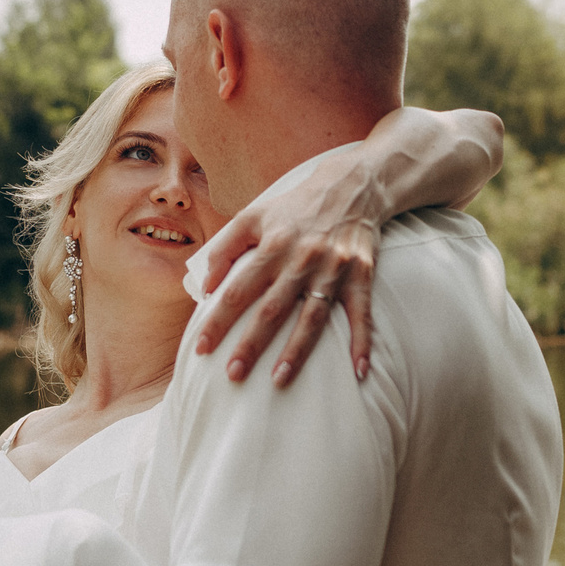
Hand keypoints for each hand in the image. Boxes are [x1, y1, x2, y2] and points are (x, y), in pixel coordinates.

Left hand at [193, 183, 381, 387]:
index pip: (239, 290)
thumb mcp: (252, 216)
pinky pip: (362, 313)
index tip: (202, 349)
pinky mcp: (361, 274)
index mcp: (272, 246)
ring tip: (279, 380)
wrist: (352, 186)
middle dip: (251, 343)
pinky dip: (362, 342)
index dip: (218, 320)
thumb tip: (204, 288)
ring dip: (297, 351)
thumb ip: (224, 249)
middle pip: (272, 308)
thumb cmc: (294, 206)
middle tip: (233, 374)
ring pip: (313, 316)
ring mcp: (334, 269)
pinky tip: (360, 371)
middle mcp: (302, 259)